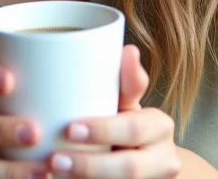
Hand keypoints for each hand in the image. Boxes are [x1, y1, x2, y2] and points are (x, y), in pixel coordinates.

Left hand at [47, 46, 180, 178]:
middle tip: (55, 160)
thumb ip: (127, 84)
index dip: (103, 130)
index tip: (70, 128)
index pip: (134, 128)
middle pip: (129, 168)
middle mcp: (164, 160)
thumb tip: (129, 50)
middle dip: (90, 165)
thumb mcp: (127, 105)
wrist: (148, 166)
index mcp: (160, 127)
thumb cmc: (127, 126)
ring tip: (53, 174)